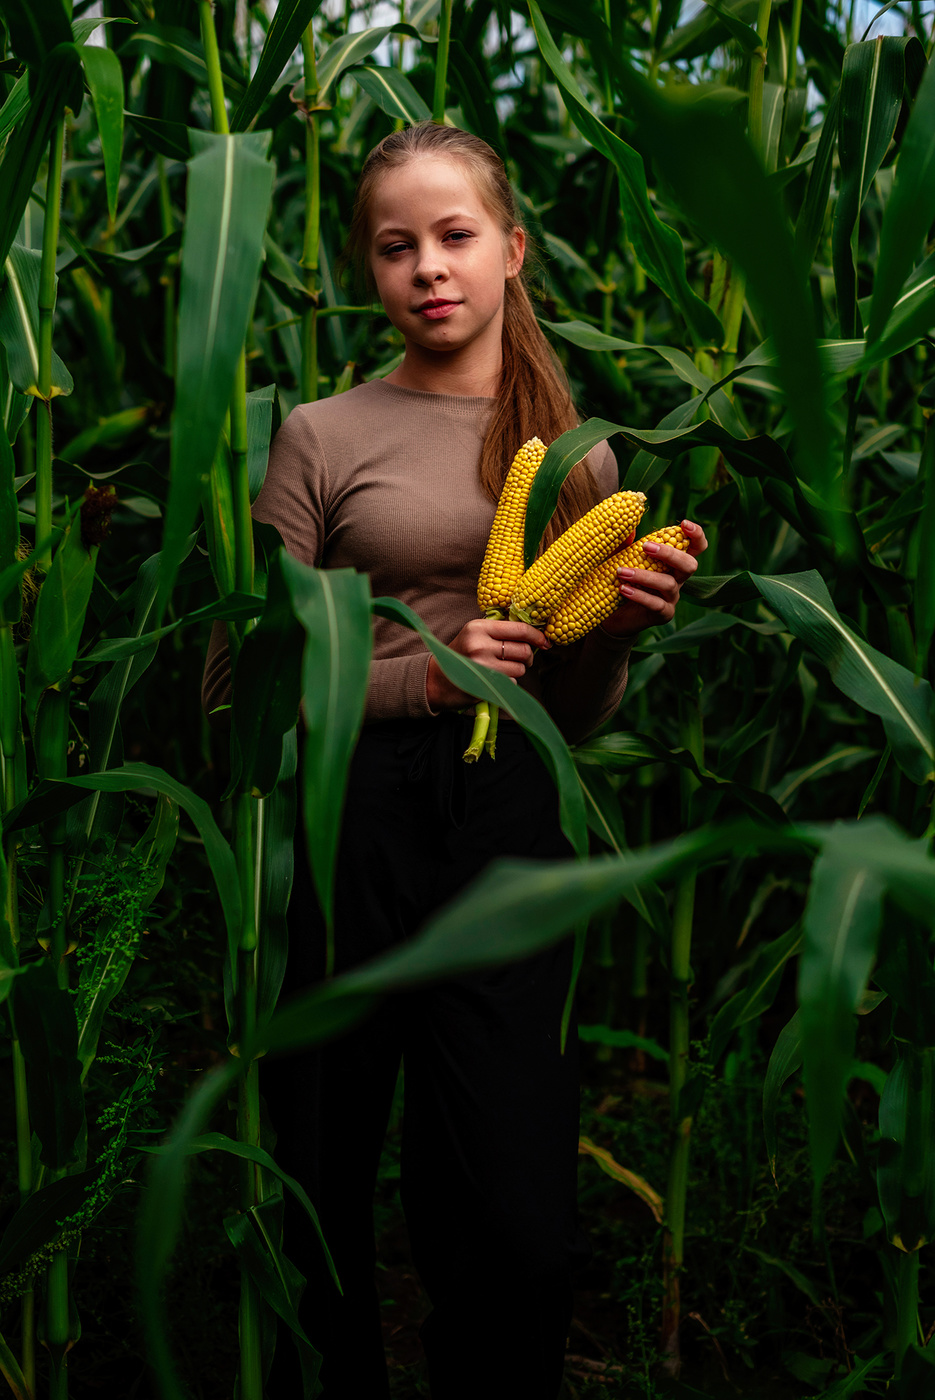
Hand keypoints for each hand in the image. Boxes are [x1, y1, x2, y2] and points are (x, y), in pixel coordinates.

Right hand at [426, 617, 550, 710]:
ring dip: (517, 671)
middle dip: (528, 657)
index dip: (537, 636)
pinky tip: (494, 680)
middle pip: (523, 650)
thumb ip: (501, 632)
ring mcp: (481, 665)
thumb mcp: (475, 635)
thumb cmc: (461, 655)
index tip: (545, 642)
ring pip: (520, 668)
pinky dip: (508, 683)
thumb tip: (536, 635)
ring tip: (502, 670)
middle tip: (522, 660)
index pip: (519, 629)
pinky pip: (512, 683)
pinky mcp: (483, 684)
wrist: (436, 679)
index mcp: (479, 627)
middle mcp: (479, 644)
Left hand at [598, 519, 707, 638]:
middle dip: (670, 554)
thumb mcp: (621, 557)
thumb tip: (628, 525)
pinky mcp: (663, 614)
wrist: (613, 615)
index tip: (684, 523)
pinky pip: (656, 604)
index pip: (696, 547)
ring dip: (644, 576)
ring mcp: (672, 598)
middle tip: (646, 547)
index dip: (696, 535)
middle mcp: (678, 579)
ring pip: (669, 584)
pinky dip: (639, 595)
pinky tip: (623, 589)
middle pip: (689, 565)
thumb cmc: (622, 580)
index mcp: (674, 562)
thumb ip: (626, 543)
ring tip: (621, 572)